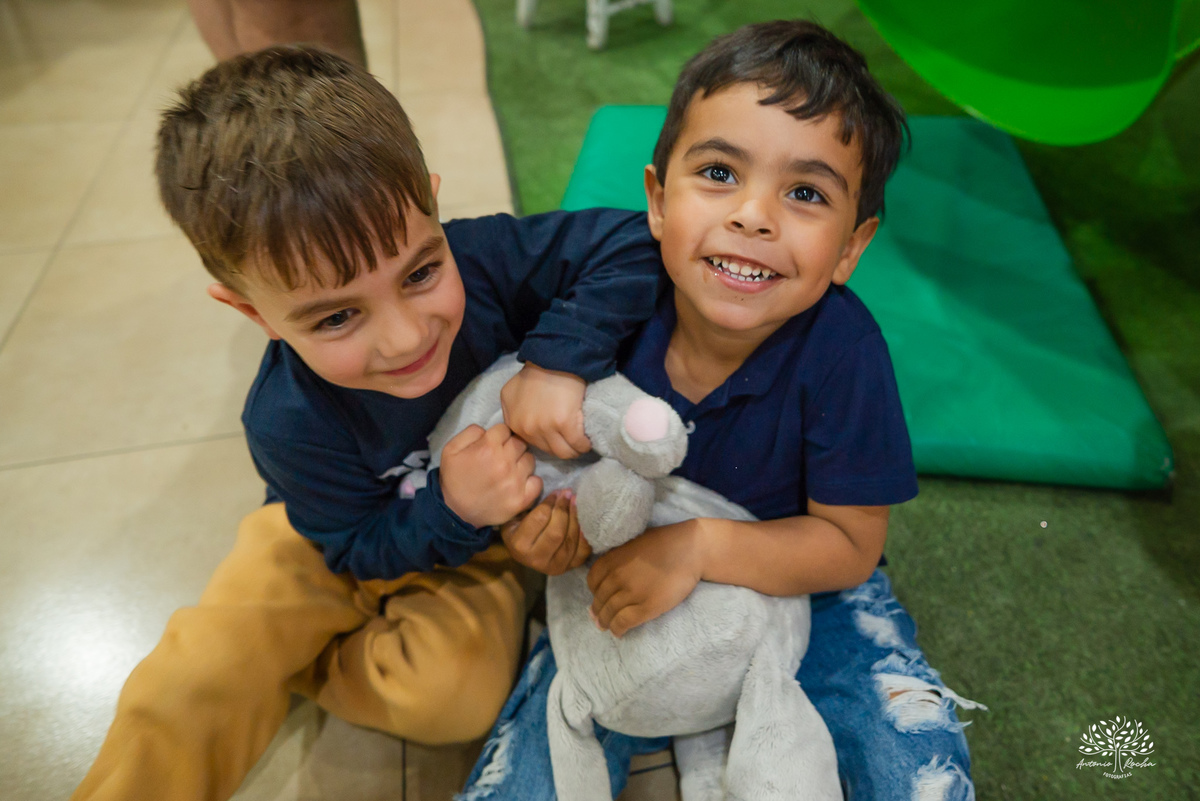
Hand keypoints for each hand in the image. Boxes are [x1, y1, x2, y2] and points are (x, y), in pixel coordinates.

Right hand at [439, 423, 540, 527]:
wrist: (455, 512)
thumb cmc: (454, 478)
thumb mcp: (451, 448)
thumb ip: (471, 432)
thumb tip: (489, 430)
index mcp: (488, 447)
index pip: (505, 429)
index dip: (498, 436)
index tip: (494, 445)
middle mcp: (504, 462)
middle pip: (520, 443)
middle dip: (511, 447)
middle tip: (501, 458)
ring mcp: (515, 481)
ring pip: (530, 460)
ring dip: (521, 463)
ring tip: (509, 471)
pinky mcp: (522, 499)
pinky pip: (538, 482)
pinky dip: (531, 482)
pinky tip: (520, 483)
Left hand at [500, 362, 589, 458]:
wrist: (553, 359)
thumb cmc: (536, 373)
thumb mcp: (511, 393)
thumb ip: (513, 412)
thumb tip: (523, 425)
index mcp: (513, 423)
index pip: (532, 445)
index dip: (547, 442)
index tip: (557, 438)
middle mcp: (526, 428)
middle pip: (548, 451)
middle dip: (561, 449)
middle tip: (571, 442)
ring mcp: (544, 427)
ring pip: (563, 453)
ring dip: (573, 450)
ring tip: (580, 444)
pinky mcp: (564, 424)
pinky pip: (577, 444)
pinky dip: (584, 445)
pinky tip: (587, 441)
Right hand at [501, 490, 592, 574]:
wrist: (525, 552)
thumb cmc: (519, 528)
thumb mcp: (515, 516)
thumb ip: (527, 504)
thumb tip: (545, 487)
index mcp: (519, 545)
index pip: (540, 519)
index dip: (551, 503)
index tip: (556, 492)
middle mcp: (536, 560)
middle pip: (556, 532)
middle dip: (564, 509)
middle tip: (568, 493)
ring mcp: (554, 567)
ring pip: (570, 541)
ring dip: (575, 518)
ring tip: (576, 501)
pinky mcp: (569, 567)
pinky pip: (582, 550)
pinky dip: (585, 534)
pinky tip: (583, 519)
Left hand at [586, 519, 707, 636]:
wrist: (690, 549)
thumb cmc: (665, 542)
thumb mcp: (633, 544)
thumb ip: (618, 558)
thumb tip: (610, 574)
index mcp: (612, 560)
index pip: (592, 582)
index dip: (595, 593)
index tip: (600, 599)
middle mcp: (617, 576)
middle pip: (600, 600)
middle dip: (598, 612)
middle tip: (599, 619)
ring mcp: (631, 592)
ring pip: (610, 613)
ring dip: (606, 623)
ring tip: (607, 628)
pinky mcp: (647, 606)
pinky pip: (624, 622)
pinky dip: (618, 629)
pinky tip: (619, 633)